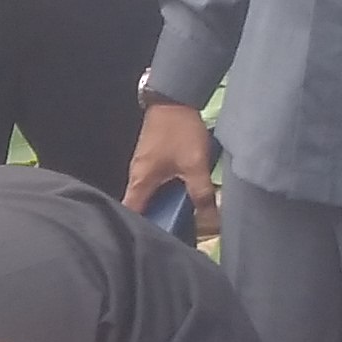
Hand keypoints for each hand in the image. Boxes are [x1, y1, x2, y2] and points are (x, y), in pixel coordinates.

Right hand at [126, 100, 215, 230]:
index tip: (155, 243)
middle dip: (155, 222)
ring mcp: (143, 167)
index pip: (131, 214)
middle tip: (174, 235)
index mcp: (140, 182)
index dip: (139, 231)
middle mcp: (136, 176)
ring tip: (181, 219)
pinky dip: (165, 194)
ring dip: (162, 207)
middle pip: (140, 208)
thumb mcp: (195, 165)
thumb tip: (210, 221)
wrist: (174, 98)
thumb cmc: (180, 132)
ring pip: (149, 196)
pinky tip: (181, 196)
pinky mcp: (151, 160)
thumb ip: (201, 194)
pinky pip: (154, 184)